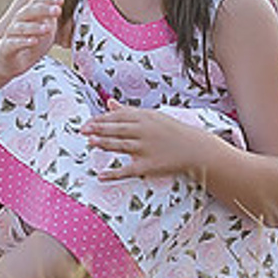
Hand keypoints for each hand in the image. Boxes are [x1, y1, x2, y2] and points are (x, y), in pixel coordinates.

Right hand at [0, 0, 62, 78]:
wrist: (10, 60)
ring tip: (47, 29)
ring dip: (34, 27)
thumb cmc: (31, 40)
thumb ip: (48, 4)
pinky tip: (34, 42)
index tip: (61, 1)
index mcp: (28, 14)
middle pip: (28, 11)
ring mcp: (11, 35)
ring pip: (21, 27)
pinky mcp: (7, 48)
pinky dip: (24, 42)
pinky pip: (14, 43)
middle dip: (43, 10)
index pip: (36, 1)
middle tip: (57, 11)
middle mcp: (18, 21)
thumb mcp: (44, 22)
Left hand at [81, 101, 209, 180]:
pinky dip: (114, 174)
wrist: (195, 149)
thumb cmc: (170, 130)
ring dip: (104, 144)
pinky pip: (128, 170)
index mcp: (143, 117)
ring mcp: (146, 149)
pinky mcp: (149, 166)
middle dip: (97, 129)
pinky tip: (101, 176)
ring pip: (120, 146)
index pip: (116, 117)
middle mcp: (143, 131)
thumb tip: (108, 102)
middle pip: (116, 129)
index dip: (100, 119)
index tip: (87, 123)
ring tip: (90, 143)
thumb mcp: (151, 116)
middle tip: (82, 130)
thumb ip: (128, 110)